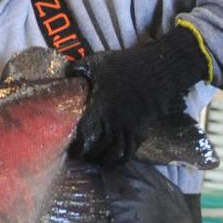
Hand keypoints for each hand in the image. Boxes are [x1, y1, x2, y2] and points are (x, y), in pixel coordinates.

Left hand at [70, 22, 211, 165]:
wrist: (157, 70)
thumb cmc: (124, 66)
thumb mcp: (97, 63)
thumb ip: (79, 70)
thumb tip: (65, 75)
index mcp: (100, 110)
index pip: (83, 137)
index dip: (75, 147)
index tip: (70, 148)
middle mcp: (113, 125)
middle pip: (97, 150)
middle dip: (87, 155)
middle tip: (80, 154)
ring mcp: (128, 130)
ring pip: (113, 155)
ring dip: (102, 159)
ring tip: (95, 158)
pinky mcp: (140, 132)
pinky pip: (129, 153)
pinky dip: (119, 159)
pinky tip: (112, 157)